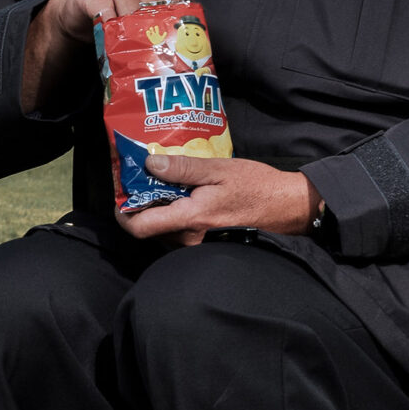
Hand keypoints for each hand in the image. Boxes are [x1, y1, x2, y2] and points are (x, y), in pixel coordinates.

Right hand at [20, 0, 179, 113]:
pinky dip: (108, 26)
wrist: (77, 10)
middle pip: (151, 8)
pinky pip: (104, 10)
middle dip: (151, 35)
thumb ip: (159, 28)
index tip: (171, 49)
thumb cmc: (116, 19)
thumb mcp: (141, 20)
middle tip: (151, 58)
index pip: (174, 3)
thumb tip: (183, 60)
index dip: (173, 27)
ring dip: (130, 33)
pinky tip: (110, 38)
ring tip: (131, 52)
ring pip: (129, 9)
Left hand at [118, 154, 320, 245]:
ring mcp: (202, 245)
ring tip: (164, 185)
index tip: (120, 198)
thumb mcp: (218, 169)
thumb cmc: (256, 186)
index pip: (142, 228)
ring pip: (167, 232)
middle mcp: (192, 238)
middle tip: (142, 182)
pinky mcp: (211, 244)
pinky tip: (186, 197)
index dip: (123, 215)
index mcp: (190, 218)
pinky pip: (183, 234)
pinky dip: (177, 217)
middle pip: (152, 230)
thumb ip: (183, 168)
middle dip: (143, 208)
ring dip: (161, 212)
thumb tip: (149, 164)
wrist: (288, 208)